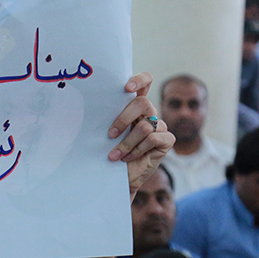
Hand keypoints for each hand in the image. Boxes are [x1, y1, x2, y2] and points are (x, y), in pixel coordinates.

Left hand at [107, 73, 174, 197]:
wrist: (121, 177)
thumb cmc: (111, 152)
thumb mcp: (107, 134)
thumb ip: (108, 118)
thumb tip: (91, 108)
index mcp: (135, 106)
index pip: (145, 82)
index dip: (139, 80)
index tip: (126, 88)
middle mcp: (149, 113)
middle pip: (142, 103)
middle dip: (123, 119)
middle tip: (110, 134)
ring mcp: (159, 126)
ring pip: (144, 126)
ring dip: (126, 143)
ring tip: (115, 155)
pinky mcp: (167, 140)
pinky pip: (152, 139)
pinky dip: (137, 150)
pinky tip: (128, 158)